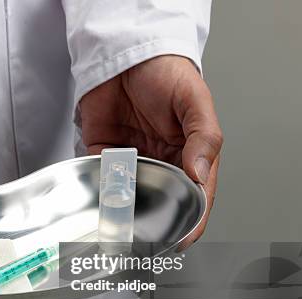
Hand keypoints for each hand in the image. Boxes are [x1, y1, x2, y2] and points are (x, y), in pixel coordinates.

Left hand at [80, 55, 222, 246]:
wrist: (124, 53)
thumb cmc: (165, 73)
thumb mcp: (194, 102)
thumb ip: (204, 138)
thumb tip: (200, 174)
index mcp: (189, 154)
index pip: (193, 195)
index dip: (189, 220)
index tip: (180, 241)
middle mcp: (160, 161)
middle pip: (159, 202)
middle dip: (153, 222)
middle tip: (145, 242)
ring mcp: (130, 159)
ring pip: (128, 196)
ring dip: (123, 212)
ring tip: (119, 231)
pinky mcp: (103, 153)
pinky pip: (100, 178)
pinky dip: (98, 191)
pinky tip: (97, 203)